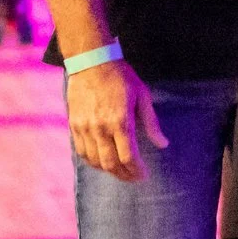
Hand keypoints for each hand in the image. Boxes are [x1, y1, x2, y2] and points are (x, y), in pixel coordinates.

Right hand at [66, 58, 166, 182]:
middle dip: (125, 175)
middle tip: (133, 177)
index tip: (144, 175)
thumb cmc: (121, 77)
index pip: (129, 157)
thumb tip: (163, 144)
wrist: (91, 61)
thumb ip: (152, 123)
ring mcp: (85, 128)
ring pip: (95, 161)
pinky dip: (93, 162)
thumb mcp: (142, 96)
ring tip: (120, 171)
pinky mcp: (74, 125)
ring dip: (109, 171)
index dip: (137, 171)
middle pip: (112, 164)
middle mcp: (101, 128)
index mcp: (120, 121)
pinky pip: (82, 152)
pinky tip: (102, 162)